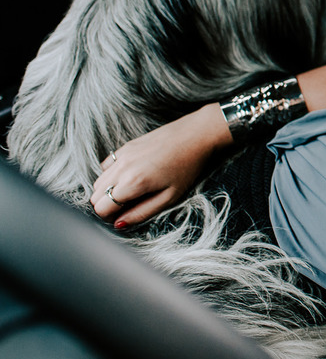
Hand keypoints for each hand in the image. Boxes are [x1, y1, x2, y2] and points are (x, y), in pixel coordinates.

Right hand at [89, 103, 231, 227]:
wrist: (197, 135)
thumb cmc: (188, 167)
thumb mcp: (169, 197)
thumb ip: (142, 212)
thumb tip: (119, 224)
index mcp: (133, 182)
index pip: (101, 207)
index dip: (108, 217)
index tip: (122, 216)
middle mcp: (123, 167)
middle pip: (95, 195)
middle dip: (106, 205)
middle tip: (127, 207)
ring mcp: (123, 154)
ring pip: (99, 180)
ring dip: (107, 191)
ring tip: (130, 193)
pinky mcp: (127, 146)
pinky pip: (107, 165)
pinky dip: (111, 175)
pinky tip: (129, 177)